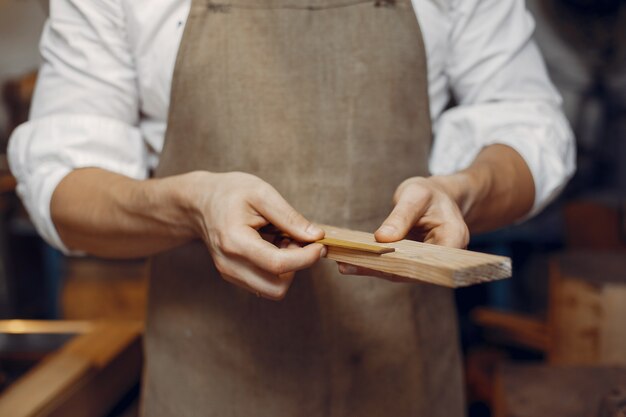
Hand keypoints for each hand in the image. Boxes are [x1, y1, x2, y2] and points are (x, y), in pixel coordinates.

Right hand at [183, 171, 325, 299]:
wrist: (200, 202)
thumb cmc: (230, 193)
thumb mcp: (262, 193)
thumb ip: (290, 217)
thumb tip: (316, 236)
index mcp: (235, 241)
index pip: (278, 265)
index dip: (306, 258)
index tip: (319, 244)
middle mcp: (230, 264)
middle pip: (277, 287)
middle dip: (296, 267)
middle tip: (296, 241)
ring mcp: (230, 274)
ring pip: (273, 289)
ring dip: (287, 270)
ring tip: (282, 241)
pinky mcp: (234, 276)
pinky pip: (264, 284)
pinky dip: (277, 270)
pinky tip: (272, 246)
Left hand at [338, 176, 468, 280]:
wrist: (437, 196)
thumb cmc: (430, 193)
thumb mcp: (416, 195)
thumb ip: (401, 216)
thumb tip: (382, 238)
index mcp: (454, 238)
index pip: (429, 260)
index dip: (402, 264)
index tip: (375, 262)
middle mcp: (444, 258)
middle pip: (411, 270)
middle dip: (379, 269)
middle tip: (348, 264)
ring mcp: (428, 263)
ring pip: (400, 272)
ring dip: (371, 269)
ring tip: (344, 264)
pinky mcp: (413, 264)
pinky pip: (393, 266)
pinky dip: (373, 263)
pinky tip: (349, 261)